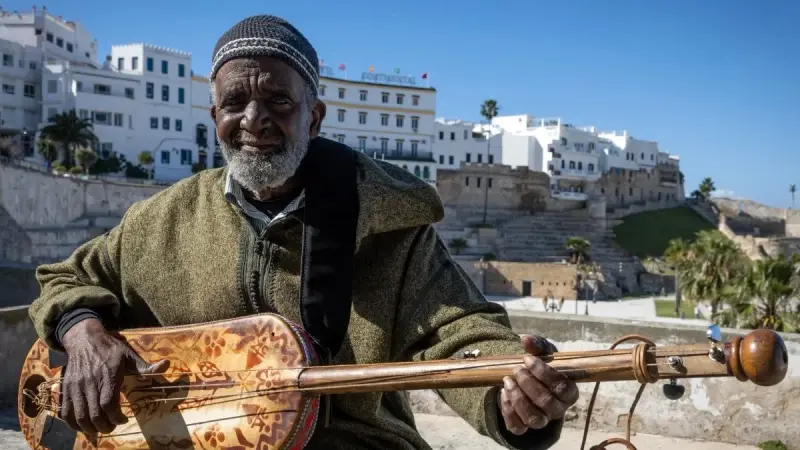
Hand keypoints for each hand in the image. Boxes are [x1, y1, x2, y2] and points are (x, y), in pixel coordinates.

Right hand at [61, 318, 168, 433]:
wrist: (84, 339)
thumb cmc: (110, 349)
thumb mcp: (130, 355)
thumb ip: (146, 366)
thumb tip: (166, 365)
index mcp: (108, 374)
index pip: (108, 403)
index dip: (116, 417)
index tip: (123, 419)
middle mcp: (90, 382)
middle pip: (94, 414)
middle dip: (105, 426)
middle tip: (112, 426)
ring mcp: (75, 386)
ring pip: (79, 415)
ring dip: (89, 428)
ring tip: (100, 428)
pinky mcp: (66, 388)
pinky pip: (65, 411)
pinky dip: (73, 423)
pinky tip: (83, 426)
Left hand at [497, 335, 578, 434]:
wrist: (528, 382)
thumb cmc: (541, 368)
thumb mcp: (543, 354)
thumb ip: (537, 346)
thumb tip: (526, 339)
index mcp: (569, 393)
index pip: (563, 388)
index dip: (544, 373)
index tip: (527, 359)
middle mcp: (558, 410)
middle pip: (547, 403)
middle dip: (528, 384)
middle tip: (517, 370)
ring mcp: (542, 420)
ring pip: (533, 418)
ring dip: (518, 398)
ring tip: (508, 380)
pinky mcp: (524, 427)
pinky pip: (517, 427)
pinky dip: (507, 410)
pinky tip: (503, 393)